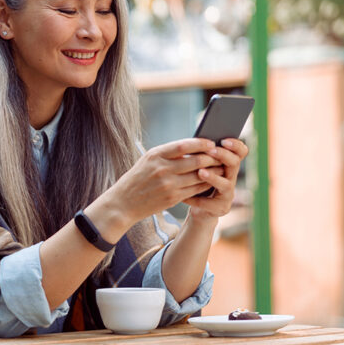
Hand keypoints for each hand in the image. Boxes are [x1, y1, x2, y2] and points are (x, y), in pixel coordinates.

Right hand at [106, 138, 222, 223]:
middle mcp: (162, 169)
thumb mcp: (147, 161)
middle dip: (211, 157)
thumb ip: (167, 154)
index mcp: (155, 155)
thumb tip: (192, 147)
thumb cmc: (137, 179)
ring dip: (213, 171)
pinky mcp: (173, 198)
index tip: (210, 142)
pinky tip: (211, 181)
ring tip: (220, 167)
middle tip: (220, 155)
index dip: (200, 143)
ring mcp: (168, 184)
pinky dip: (206, 184)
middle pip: (195, 160)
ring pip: (199, 175)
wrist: (123, 203)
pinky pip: (195, 189)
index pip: (183, 145)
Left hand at [183, 138, 248, 221]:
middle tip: (211, 151)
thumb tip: (193, 141)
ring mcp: (228, 194)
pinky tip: (185, 197)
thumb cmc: (197, 182)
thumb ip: (200, 156)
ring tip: (200, 172)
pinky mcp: (221, 208)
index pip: (241, 152)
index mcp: (228, 165)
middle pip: (234, 164)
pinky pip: (209, 203)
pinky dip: (196, 199)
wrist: (198, 208)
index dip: (236, 145)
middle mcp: (231, 178)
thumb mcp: (198, 167)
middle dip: (223, 156)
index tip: (223, 140)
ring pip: (226, 184)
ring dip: (213, 177)